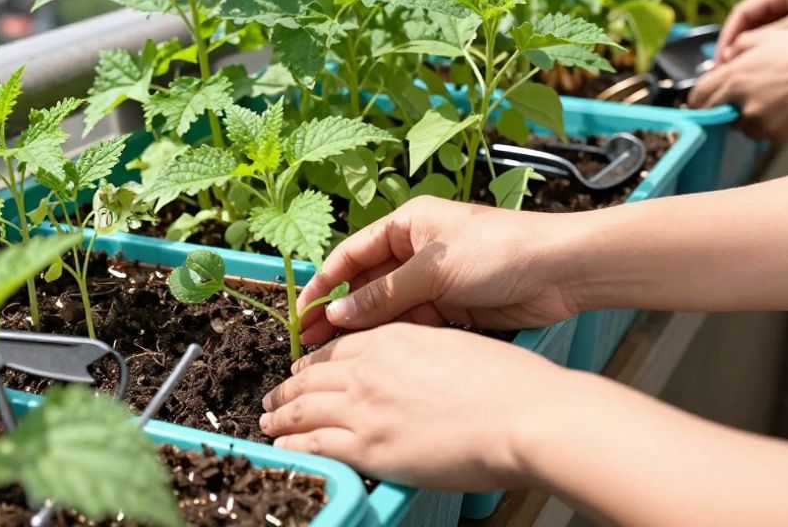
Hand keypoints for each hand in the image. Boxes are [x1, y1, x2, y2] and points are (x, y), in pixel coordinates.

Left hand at [260, 323, 570, 490]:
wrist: (521, 413)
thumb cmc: (507, 382)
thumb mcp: (456, 346)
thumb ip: (424, 354)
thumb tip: (415, 370)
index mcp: (394, 338)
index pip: (340, 347)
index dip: (316, 360)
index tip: (304, 368)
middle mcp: (370, 367)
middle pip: (313, 375)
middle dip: (288, 387)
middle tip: (274, 396)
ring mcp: (364, 406)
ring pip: (304, 408)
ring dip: (280, 415)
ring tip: (267, 422)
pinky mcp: (368, 446)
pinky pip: (315, 443)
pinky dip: (293, 445)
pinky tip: (281, 449)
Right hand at [296, 197, 578, 346]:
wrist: (561, 270)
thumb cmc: (499, 251)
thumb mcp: (433, 271)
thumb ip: (384, 294)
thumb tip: (338, 313)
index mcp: (407, 224)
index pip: (353, 253)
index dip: (324, 281)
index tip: (301, 310)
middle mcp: (417, 249)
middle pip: (366, 283)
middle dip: (339, 310)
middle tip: (308, 341)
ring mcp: (434, 280)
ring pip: (387, 307)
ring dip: (363, 329)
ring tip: (332, 356)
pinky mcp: (452, 306)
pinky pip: (412, 322)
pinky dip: (393, 338)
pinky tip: (372, 356)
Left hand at [690, 27, 787, 143]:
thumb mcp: (766, 37)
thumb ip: (738, 47)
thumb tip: (725, 58)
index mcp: (733, 76)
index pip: (698, 95)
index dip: (697, 98)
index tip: (700, 100)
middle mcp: (740, 101)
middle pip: (714, 113)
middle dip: (720, 108)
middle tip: (735, 101)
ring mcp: (758, 120)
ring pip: (739, 125)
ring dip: (745, 117)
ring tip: (769, 100)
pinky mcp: (776, 135)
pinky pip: (761, 134)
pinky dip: (766, 126)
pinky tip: (783, 110)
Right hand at [715, 0, 787, 63]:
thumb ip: (771, 38)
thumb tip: (740, 54)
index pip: (740, 14)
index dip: (726, 37)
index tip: (721, 60)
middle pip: (749, 22)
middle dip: (737, 46)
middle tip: (728, 70)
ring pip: (764, 30)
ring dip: (754, 49)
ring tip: (746, 71)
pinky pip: (779, 34)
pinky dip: (771, 49)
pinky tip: (770, 66)